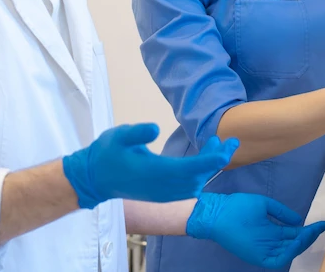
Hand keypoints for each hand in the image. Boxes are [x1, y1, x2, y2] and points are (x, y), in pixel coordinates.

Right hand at [62, 124, 238, 208]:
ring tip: (215, 144)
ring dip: (209, 166)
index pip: (192, 168)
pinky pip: (188, 189)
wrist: (94, 179)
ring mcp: (162, 194)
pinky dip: (199, 174)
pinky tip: (201, 159)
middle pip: (199, 176)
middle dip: (218, 159)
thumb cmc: (106, 154)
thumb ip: (136, 132)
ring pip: (196, 184)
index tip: (227, 147)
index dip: (212, 159)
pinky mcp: (161, 195)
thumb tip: (155, 128)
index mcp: (156, 172)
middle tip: (231, 140)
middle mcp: (163, 187)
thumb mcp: (118, 136)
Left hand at [186, 192, 324, 268]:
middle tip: (319, 228)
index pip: (293, 234)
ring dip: (301, 244)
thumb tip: (299, 220)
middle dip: (308, 238)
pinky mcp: (258, 256)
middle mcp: (269, 243)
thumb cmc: (237, 207)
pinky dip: (289, 253)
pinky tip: (297, 241)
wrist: (217, 212)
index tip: (321, 223)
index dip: (308, 230)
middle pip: (294, 245)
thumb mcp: (264, 206)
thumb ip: (281, 213)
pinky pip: (278, 260)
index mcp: (271, 231)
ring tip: (310, 232)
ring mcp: (264, 251)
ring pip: (289, 253)